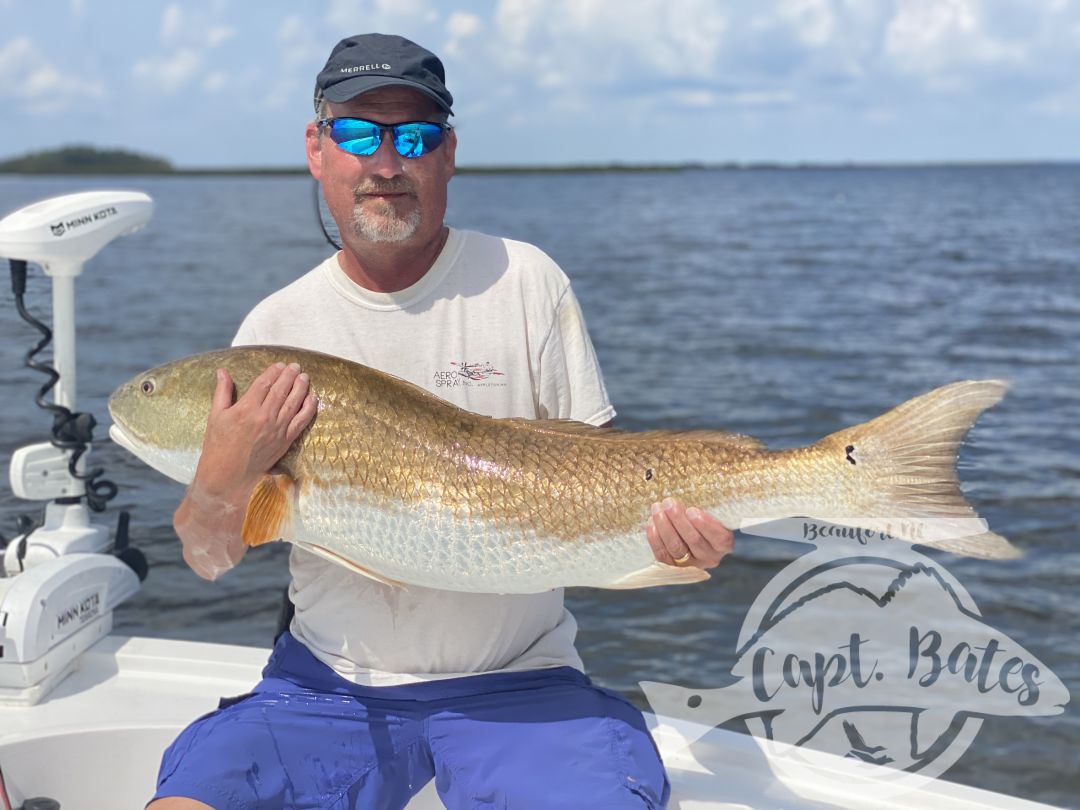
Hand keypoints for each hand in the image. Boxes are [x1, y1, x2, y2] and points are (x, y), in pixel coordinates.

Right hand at [194, 361, 317, 499]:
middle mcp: (264, 417)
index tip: (279, 365)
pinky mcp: (285, 441)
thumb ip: (222, 391)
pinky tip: (312, 398)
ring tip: (304, 377)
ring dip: (301, 387)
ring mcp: (277, 429)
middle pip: (281, 390)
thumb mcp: (216, 415)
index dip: (274, 372)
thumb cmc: (218, 445)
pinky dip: (309, 408)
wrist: (228, 474)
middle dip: (290, 375)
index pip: (264, 383)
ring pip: (293, 402)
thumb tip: (222, 371)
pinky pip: (301, 421)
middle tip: (295, 366)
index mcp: (246, 408)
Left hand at [646, 497, 733, 568]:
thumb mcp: (711, 512)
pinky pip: (662, 555)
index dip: (705, 525)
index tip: (692, 510)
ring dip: (664, 526)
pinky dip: (655, 538)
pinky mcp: (673, 567)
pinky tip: (651, 523)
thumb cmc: (703, 517)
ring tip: (657, 509)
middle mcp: (710, 557)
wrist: (691, 534)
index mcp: (724, 544)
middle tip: (669, 503)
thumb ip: (708, 506)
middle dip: (679, 520)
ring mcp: (691, 564)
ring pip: (676, 547)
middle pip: (694, 540)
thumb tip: (696, 485)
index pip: (719, 537)